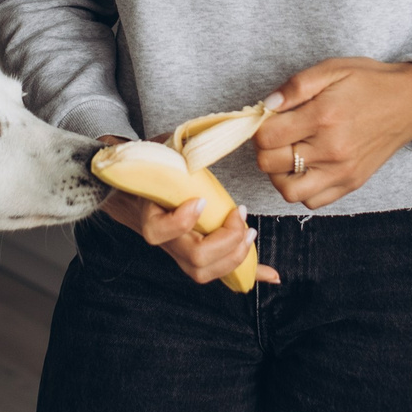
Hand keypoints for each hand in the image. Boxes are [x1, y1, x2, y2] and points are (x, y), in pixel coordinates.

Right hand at [96, 138, 280, 285]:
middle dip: (225, 241)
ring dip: (235, 256)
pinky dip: (250, 273)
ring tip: (250, 232)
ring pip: (205, 271)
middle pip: (194, 259)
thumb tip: (211, 137)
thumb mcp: (163, 152)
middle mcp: (167, 240)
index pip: (158, 231)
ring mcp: (181, 252)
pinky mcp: (200, 257)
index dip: (182, 221)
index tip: (202, 200)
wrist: (138, 192)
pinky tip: (272, 274)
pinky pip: (223, 273)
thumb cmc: (156, 167)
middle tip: (240, 214)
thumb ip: (180, 148)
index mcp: (151, 213)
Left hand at [251, 59, 411, 208]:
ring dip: (278, 173)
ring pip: (287, 190)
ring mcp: (342, 171)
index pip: (266, 137)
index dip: (259, 126)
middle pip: (270, 163)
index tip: (269, 118)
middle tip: (276, 133)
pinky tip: (305, 167)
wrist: (410, 102)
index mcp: (323, 117)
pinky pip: (312, 200)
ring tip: (287, 154)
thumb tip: (267, 106)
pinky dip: (301, 188)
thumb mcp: (332, 69)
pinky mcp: (351, 183)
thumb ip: (296, 86)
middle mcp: (331, 149)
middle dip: (265, 147)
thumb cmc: (370, 82)